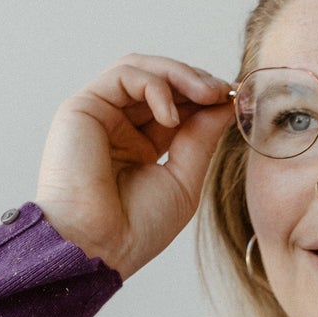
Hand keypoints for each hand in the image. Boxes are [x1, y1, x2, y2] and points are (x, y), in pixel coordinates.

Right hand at [36, 54, 232, 277]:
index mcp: (140, 145)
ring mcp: (100, 114)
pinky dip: (156, 87)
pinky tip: (172, 117)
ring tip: (207, 94)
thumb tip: (225, 103)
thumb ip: (201, 138)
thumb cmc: (136, 227)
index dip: (205, 97)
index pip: (176, 104)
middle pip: (160, 81)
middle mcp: (118, 125)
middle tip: (224, 92)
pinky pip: (125, 75)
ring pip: (142, 69)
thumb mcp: (184, 179)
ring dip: (180, 75)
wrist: (99, 247)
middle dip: (197, 81)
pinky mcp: (83, 106)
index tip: (234, 101)